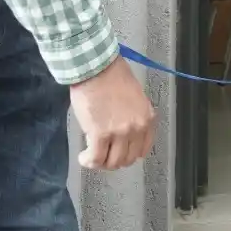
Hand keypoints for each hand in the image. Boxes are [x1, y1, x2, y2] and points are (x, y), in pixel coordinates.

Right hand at [70, 56, 156, 170]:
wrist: (97, 68)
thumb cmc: (113, 76)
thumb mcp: (135, 97)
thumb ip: (134, 116)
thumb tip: (125, 133)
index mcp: (147, 117)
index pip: (143, 149)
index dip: (128, 154)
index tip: (118, 151)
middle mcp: (137, 127)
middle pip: (127, 159)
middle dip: (113, 160)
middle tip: (102, 154)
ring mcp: (119, 132)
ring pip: (112, 162)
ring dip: (100, 162)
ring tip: (91, 156)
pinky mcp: (99, 134)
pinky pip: (96, 159)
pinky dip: (88, 161)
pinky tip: (83, 157)